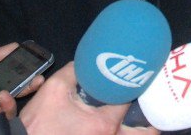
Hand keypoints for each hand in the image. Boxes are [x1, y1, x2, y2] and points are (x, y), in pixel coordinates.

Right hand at [18, 63, 157, 134]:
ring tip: (144, 119)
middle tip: (151, 103)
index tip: (135, 77)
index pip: (128, 101)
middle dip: (149, 121)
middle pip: (143, 132)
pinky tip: (127, 127)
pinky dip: (126, 134)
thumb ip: (75, 70)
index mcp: (103, 124)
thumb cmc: (39, 123)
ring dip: (139, 130)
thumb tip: (88, 62)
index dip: (132, 86)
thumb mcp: (55, 87)